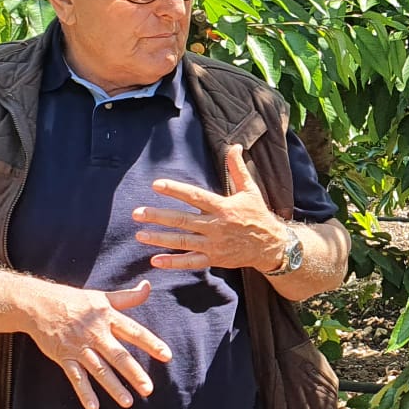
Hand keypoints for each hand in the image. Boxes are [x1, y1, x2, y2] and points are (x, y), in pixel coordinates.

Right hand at [24, 279, 173, 408]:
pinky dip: (84, 391)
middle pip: (118, 355)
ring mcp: (79, 346)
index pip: (134, 332)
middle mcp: (95, 333)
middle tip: (148, 389)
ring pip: (99, 369)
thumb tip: (148, 286)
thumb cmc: (74, 301)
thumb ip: (127, 297)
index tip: (167, 356)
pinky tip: (93, 407)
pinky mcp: (64, 356)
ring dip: (113, 386)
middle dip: (133, 373)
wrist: (39, 304)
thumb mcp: (102, 297)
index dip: (151, 343)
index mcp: (107, 317)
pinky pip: (75, 376)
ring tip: (128, 402)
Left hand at [134, 145, 288, 272]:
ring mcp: (214, 245)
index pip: (195, 197)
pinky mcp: (214, 259)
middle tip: (137, 213)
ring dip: (160, 239)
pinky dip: (173, 262)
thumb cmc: (258, 215)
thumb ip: (237, 169)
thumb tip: (234, 146)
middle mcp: (216, 226)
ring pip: (183, 242)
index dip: (176, 190)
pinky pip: (191, 262)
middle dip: (159, 217)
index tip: (156, 184)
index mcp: (223, 207)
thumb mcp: (250, 190)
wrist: (271, 246)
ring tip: (140, 234)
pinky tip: (155, 260)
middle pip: (183, 221)